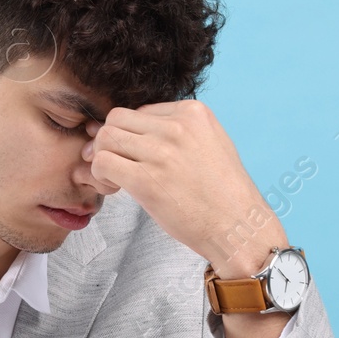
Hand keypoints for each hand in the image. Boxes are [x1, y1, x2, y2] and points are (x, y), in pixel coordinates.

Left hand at [84, 99, 286, 278]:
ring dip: (101, 157)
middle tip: (116, 164)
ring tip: (116, 177)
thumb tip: (138, 129)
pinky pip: (102, 163)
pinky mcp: (146, 180)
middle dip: (110, 140)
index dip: (132, 135)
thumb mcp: (212, 143)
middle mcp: (176, 126)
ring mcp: (161, 152)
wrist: (238, 226)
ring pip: (105, 137)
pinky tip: (116, 187)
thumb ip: (180, 131)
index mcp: (194, 112)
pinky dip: (100, 174)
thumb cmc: (224, 192)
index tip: (136, 156)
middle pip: (117, 118)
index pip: (141, 111)